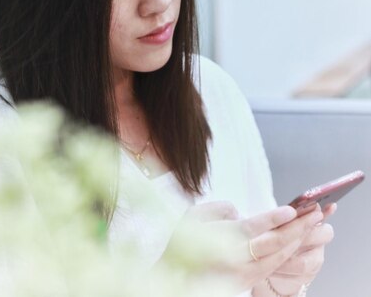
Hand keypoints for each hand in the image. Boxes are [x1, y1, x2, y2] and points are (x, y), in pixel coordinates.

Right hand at [166, 201, 323, 294]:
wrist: (176, 282)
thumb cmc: (180, 246)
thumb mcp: (193, 217)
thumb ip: (219, 209)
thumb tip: (239, 212)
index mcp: (222, 241)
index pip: (255, 228)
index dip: (274, 218)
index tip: (291, 209)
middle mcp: (236, 260)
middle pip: (273, 244)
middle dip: (297, 227)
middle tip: (315, 211)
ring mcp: (244, 274)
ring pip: (278, 257)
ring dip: (298, 240)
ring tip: (312, 223)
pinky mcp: (247, 282)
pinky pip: (273, 266)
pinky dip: (287, 252)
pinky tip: (296, 241)